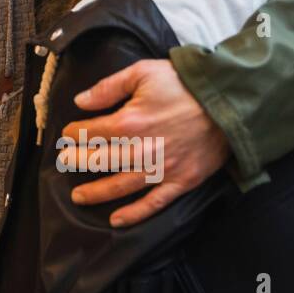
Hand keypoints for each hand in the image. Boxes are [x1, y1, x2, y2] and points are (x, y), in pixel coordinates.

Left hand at [59, 59, 229, 227]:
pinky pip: (154, 203)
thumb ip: (109, 87)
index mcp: (129, 122)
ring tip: (79, 196)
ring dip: (96, 192)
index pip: (90, 132)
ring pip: (120, 186)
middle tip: (63, 163)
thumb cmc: (185, 84)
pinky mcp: (181, 181)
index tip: (66, 134)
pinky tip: (116, 220)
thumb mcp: (143, 72)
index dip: (73, 133)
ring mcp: (161, 169)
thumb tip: (80, 100)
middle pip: (99, 160)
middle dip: (76, 161)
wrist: (230, 102)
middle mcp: (141, 150)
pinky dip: (134, 214)